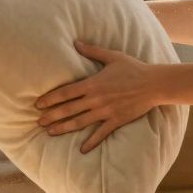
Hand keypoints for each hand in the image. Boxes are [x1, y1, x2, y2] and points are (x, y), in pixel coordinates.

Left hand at [36, 40, 159, 152]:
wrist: (153, 84)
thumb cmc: (133, 68)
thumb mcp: (112, 56)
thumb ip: (92, 51)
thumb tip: (75, 42)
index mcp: (93, 83)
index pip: (66, 92)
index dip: (50, 99)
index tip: (38, 104)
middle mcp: (97, 99)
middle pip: (69, 109)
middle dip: (52, 116)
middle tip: (38, 122)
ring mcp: (106, 111)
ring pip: (80, 122)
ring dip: (64, 128)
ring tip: (50, 132)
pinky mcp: (116, 120)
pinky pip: (101, 133)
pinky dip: (91, 142)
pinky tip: (82, 150)